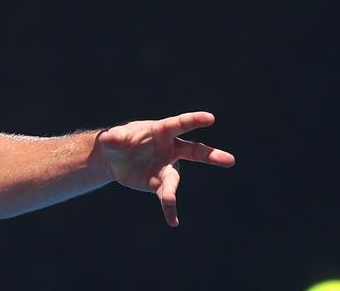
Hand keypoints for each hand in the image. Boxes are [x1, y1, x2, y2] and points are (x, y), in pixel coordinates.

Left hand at [97, 111, 234, 226]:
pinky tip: (172, 221)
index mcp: (162, 130)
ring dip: (172, 190)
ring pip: (175, 179)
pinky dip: (169, 208)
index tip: (210, 118)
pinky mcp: (159, 183)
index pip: (180, 124)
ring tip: (168, 200)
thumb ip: (114, 137)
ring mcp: (167, 167)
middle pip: (195, 151)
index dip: (194, 120)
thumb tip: (109, 138)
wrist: (114, 159)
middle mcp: (170, 149)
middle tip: (230, 160)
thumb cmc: (119, 141)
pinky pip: (166, 196)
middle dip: (211, 155)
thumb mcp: (114, 137)